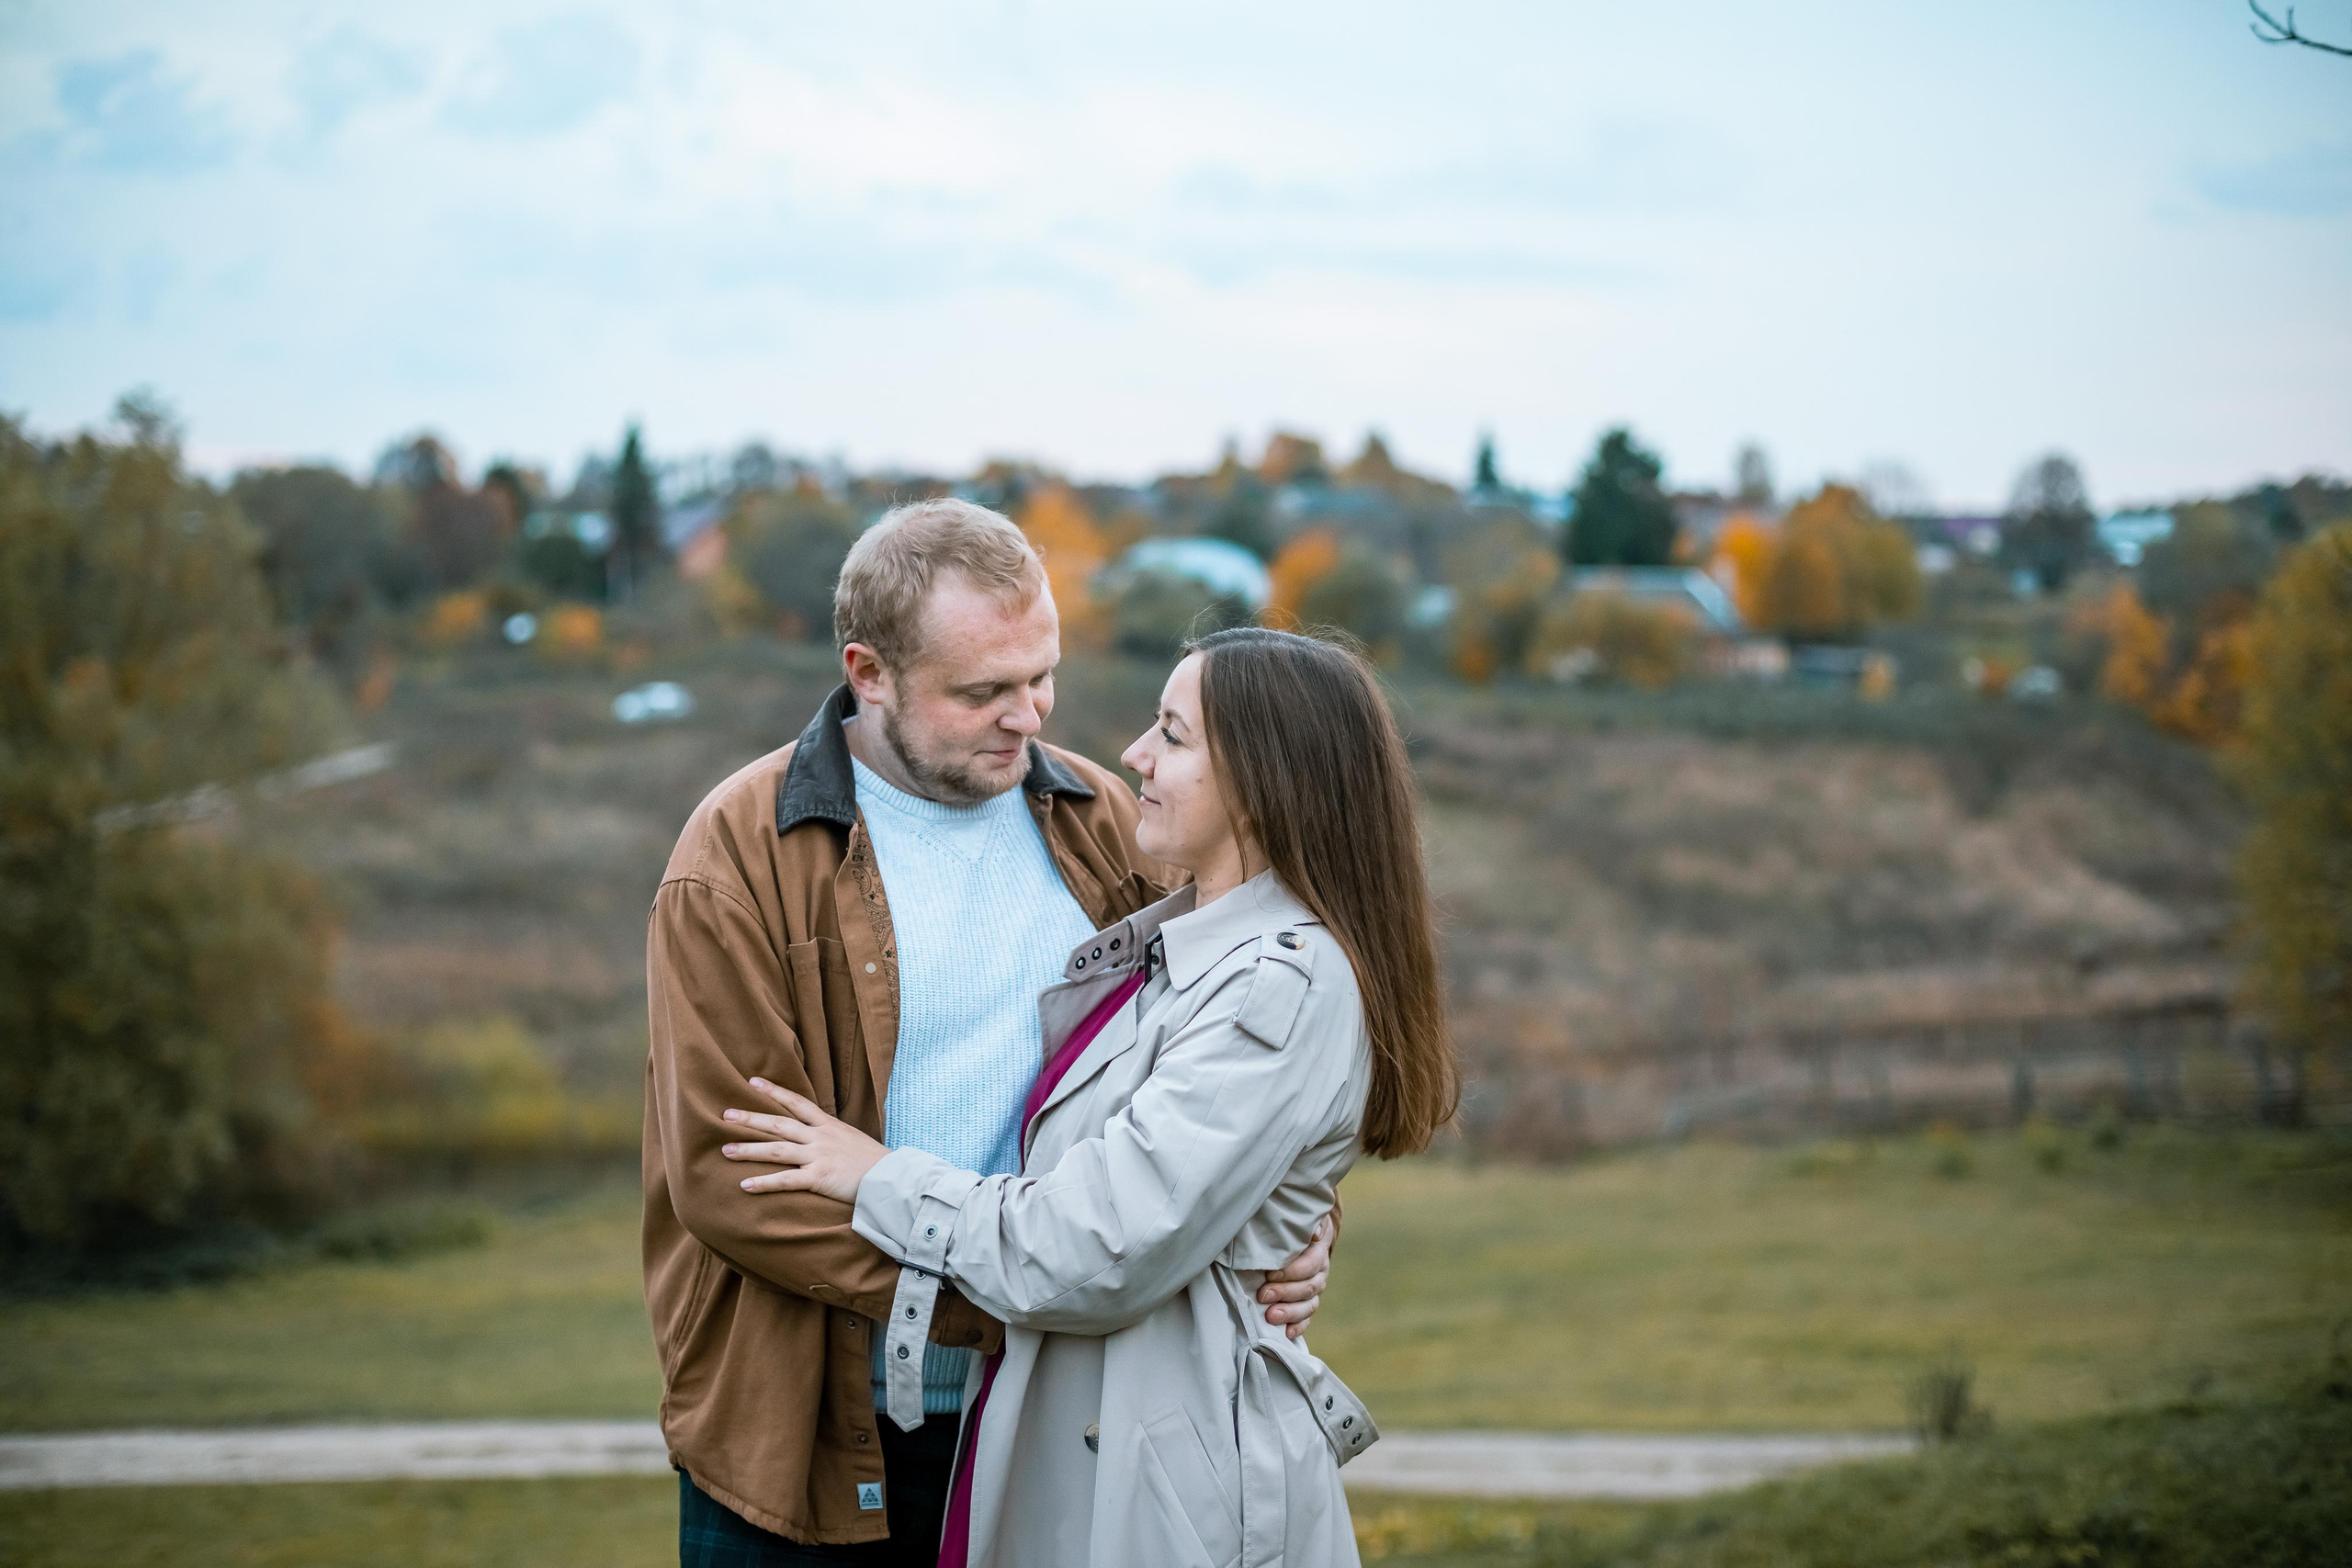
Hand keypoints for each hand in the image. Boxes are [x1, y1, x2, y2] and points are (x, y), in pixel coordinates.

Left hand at [720, 1079, 888, 1204]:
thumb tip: (819, 1136)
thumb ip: (832, 1136)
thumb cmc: (873, 1162)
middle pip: (779, 1124)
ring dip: (749, 1150)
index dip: (775, 1092)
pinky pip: (786, 1180)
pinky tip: (745, 1185)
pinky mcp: (819, 1178)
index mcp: (828, 1126)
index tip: (753, 1082)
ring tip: (726, 1150)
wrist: (891, 1178)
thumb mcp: (852, 1139)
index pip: (797, 1103)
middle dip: (751, 1119)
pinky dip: (764, 1183)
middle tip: (726, 1115)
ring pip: (777, 1150)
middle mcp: (820, 1137)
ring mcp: (818, 1156)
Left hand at [1258, 1211, 1333, 1340]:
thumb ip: (1307, 1222)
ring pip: (1309, 1306)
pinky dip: (1298, 1327)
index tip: (1270, 1273)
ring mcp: (1314, 1289)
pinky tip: (1286, 1333)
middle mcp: (1320, 1272)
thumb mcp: (1301, 1218)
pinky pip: (1307, 1319)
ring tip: (1271, 1317)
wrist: (1299, 1233)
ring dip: (1290, 1313)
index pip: (1311, 1264)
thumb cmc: (1293, 1225)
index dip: (1292, 1271)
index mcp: (1319, 1251)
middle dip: (1285, 1293)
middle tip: (1263, 1295)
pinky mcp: (1307, 1303)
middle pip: (1308, 1287)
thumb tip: (1313, 1233)